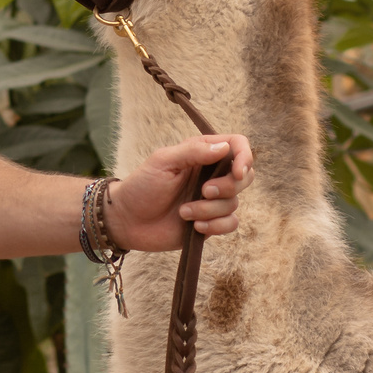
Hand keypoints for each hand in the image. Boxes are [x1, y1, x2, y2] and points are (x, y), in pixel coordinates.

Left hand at [105, 134, 250, 251]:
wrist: (127, 220)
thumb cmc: (141, 186)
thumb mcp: (163, 162)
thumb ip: (193, 151)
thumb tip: (225, 147)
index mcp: (202, 154)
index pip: (237, 146)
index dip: (245, 157)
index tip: (237, 172)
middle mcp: (211, 175)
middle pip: (245, 176)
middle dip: (228, 186)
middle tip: (204, 191)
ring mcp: (212, 200)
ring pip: (234, 203)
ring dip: (209, 210)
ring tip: (183, 212)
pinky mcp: (210, 222)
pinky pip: (230, 224)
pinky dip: (215, 226)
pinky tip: (194, 226)